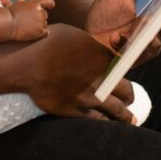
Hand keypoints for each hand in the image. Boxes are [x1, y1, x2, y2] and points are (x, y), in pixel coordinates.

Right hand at [8, 0, 55, 40]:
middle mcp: (41, 12)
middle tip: (29, 20)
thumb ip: (21, 2)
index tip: (50, 6)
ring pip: (44, 23)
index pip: (49, 2)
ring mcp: (41, 22)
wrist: (8, 24)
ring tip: (28, 26)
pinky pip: (45, 32)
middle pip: (45, 14)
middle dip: (39, 16)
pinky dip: (41, 32)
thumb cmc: (10, 14)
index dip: (50, 4)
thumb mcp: (16, 5)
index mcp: (36, 3)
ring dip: (39, 25)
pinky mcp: (40, 31)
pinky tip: (35, 32)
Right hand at [20, 23, 135, 123]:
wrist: (29, 63)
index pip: (123, 65)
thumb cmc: (47, 42)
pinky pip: (98, 120)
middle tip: (129, 98)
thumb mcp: (73, 34)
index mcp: (102, 57)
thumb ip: (88, 45)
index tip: (120, 74)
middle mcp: (101, 79)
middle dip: (129, 94)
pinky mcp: (76, 111)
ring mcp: (90, 97)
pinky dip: (106, 122)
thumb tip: (91, 49)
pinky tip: (109, 125)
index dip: (122, 70)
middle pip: (126, 90)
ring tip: (130, 120)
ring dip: (126, 115)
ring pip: (117, 110)